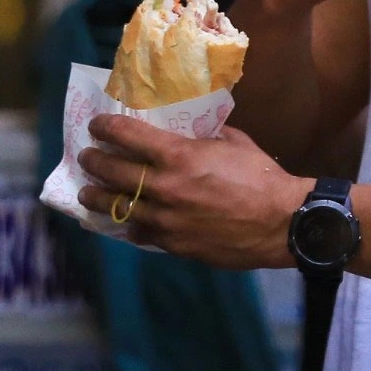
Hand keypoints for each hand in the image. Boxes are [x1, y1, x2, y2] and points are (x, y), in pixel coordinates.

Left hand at [76, 115, 312, 267]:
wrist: (284, 224)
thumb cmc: (262, 178)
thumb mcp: (233, 142)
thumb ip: (204, 134)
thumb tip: (190, 127)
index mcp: (178, 156)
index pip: (127, 135)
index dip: (106, 127)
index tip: (97, 125)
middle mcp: (165, 187)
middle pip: (112, 171)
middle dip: (93, 161)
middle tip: (87, 156)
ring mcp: (167, 220)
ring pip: (117, 207)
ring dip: (97, 197)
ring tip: (88, 192)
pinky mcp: (174, 245)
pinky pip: (141, 233)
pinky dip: (130, 225)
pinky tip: (124, 221)